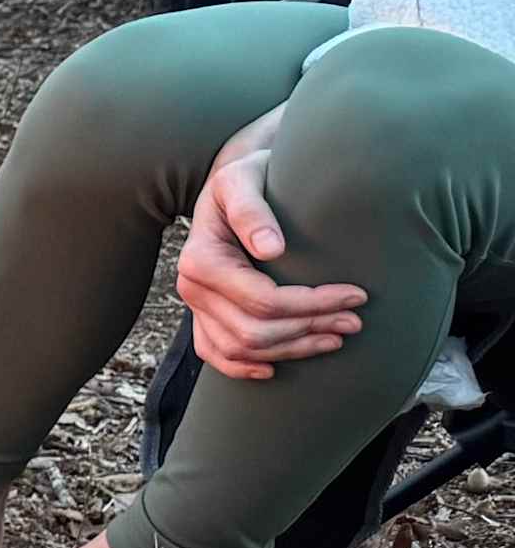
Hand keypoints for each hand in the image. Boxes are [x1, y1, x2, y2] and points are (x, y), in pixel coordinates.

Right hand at [177, 151, 366, 379]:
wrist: (230, 186)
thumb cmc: (245, 178)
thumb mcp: (244, 178)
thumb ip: (253, 209)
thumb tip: (271, 249)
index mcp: (201, 260)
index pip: (263, 301)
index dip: (313, 304)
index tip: (356, 295)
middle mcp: (192, 288)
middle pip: (255, 331)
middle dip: (310, 329)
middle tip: (355, 319)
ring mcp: (195, 306)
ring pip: (242, 349)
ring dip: (292, 350)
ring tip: (335, 338)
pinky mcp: (203, 316)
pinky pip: (215, 354)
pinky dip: (243, 368)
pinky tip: (275, 369)